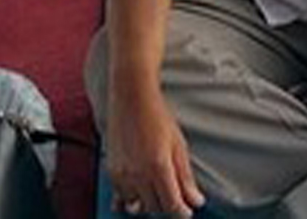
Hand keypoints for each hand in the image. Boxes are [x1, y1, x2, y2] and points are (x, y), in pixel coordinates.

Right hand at [105, 86, 204, 217]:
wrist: (132, 98)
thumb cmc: (157, 117)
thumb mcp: (179, 146)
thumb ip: (185, 177)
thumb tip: (195, 200)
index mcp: (158, 168)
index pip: (171, 206)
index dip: (182, 213)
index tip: (187, 211)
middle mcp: (138, 174)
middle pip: (155, 208)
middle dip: (167, 206)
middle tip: (175, 196)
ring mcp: (122, 174)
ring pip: (137, 205)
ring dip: (149, 203)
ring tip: (157, 191)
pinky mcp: (111, 171)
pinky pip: (120, 197)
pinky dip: (130, 199)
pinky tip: (137, 195)